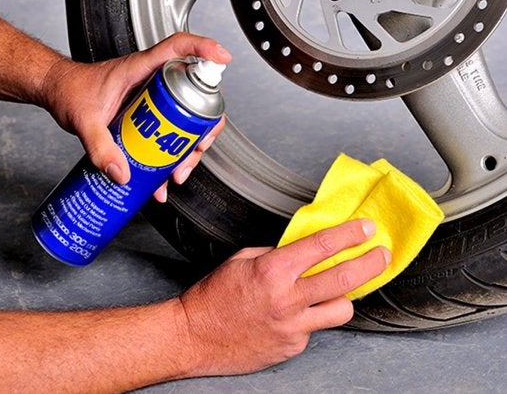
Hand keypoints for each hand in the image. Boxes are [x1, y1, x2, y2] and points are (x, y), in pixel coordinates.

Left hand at [40, 32, 231, 199]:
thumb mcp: (84, 120)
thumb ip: (100, 148)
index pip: (179, 47)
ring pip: (187, 121)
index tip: (223, 57)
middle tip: (197, 148)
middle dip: (204, 127)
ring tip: (178, 172)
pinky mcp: (149, 116)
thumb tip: (123, 173)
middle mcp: (153, 82)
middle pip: (195, 95)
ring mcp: (154, 100)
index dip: (205, 48)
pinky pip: (170, 135)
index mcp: (141, 68)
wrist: (59, 93)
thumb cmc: (71, 90)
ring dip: (189, 149)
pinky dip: (171, 159)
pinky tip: (162, 179)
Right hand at [178, 219, 390, 376]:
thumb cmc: (214, 295)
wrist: (194, 336)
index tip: (366, 228)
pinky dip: (312, 317)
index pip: (322, 245)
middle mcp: (288, 298)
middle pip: (344, 278)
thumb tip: (303, 252)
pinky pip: (315, 328)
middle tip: (381, 255)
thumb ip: (277, 254)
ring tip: (340, 288)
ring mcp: (293, 327)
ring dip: (345, 296)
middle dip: (371, 264)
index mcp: (274, 270)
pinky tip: (296, 313)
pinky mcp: (292, 347)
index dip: (350, 234)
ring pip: (341, 309)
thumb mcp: (243, 260)